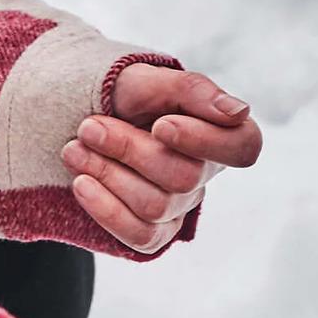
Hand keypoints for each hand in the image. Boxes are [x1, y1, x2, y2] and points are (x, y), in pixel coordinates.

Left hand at [60, 64, 262, 252]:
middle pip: (183, 177)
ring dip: (106, 173)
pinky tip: (81, 183)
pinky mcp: (154, 233)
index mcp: (218, 132)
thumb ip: (193, 90)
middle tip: (89, 126)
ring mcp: (180, 207)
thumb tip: (239, 112)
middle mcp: (204, 174)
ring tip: (74, 149)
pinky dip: (104, 209)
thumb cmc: (127, 96)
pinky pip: (140, 236)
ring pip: (154, 207)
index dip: (203, 141)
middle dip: (128, 149)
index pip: (243, 147)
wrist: (83, 117)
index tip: (160, 124)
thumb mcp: (151, 80)